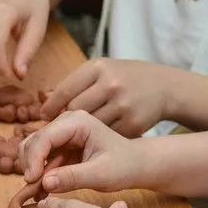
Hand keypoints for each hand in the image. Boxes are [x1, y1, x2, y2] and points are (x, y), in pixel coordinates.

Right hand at [18, 110, 141, 193]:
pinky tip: (44, 190)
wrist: (134, 164)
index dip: (34, 160)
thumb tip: (44, 183)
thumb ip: (73, 178)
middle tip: (35, 191)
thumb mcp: (101, 175)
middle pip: (33, 141)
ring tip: (39, 193)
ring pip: (32, 149)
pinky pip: (40, 158)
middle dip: (30, 165)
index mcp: (78, 122)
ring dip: (32, 171)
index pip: (45, 137)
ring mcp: (61, 132)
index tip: (33, 182)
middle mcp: (66, 122)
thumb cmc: (123, 166)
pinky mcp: (60, 144)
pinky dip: (38, 173)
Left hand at [40, 58, 172, 136]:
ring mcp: (123, 106)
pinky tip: (97, 138)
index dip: (50, 107)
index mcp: (99, 68)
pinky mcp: (133, 125)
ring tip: (76, 134)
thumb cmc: (126, 78)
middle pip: (74, 110)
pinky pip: (105, 136)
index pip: (64, 90)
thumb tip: (43, 101)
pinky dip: (99, 139)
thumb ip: (74, 84)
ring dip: (80, 132)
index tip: (44, 116)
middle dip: (64, 120)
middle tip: (58, 128)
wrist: (165, 87)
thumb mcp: (101, 70)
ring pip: (89, 126)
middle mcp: (111, 85)